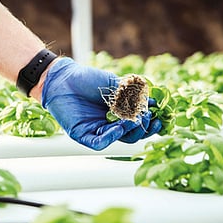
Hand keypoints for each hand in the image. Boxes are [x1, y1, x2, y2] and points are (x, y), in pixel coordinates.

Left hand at [41, 57, 161, 149]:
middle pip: (132, 134)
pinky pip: (99, 142)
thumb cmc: (87, 79)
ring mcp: (97, 130)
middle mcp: (109, 124)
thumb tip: (153, 103)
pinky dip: (111, 137)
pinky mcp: (83, 135)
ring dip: (129, 130)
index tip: (159, 116)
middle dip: (143, 128)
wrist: (62, 79)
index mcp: (119, 112)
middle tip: (149, 120)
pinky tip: (117, 128)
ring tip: (132, 119)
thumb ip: (132, 94)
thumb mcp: (113, 84)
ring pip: (119, 139)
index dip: (150, 122)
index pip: (138, 123)